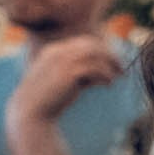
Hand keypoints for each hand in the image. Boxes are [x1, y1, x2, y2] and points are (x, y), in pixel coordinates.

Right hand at [7, 33, 121, 128]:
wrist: (32, 111)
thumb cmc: (48, 99)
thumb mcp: (63, 81)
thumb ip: (79, 74)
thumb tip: (101, 74)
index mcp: (54, 51)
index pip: (83, 43)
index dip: (101, 50)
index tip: (112, 61)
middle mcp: (59, 52)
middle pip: (92, 45)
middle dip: (109, 54)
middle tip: (121, 67)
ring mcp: (64, 61)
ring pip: (96, 54)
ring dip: (111, 63)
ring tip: (119, 75)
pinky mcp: (70, 74)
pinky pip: (96, 68)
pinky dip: (106, 75)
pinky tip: (109, 84)